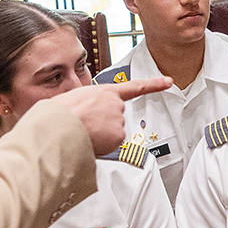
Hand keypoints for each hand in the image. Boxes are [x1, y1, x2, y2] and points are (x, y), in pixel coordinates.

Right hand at [60, 74, 175, 155]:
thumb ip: (86, 104)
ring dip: (100, 135)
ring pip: (113, 133)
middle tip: (85, 126)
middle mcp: (116, 104)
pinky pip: (112, 144)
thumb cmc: (59, 113)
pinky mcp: (119, 135)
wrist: (58, 125)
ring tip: (84, 132)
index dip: (154, 84)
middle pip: (116, 118)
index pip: (135, 86)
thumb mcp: (72, 99)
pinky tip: (90, 140)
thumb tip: (83, 116)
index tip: (169, 82)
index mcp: (104, 91)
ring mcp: (119, 119)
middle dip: (103, 125)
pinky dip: (102, 146)